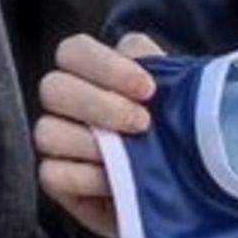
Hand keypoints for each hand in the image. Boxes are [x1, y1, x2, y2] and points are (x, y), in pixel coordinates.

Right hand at [33, 32, 162, 236]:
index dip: (105, 66)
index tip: (148, 89)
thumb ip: (159, 66)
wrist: (190, 186)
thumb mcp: (178, 93)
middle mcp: (67, 103)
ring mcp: (57, 142)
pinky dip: (85, 178)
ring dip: (92, 144)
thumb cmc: (178, 134)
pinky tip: (115, 182)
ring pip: (47, 132)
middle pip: (53, 87)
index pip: (73, 51)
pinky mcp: (57, 181)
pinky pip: (52, 174)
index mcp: (91, 73)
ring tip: (131, 158)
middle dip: (99, 105)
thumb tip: (144, 60)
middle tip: (143, 124)